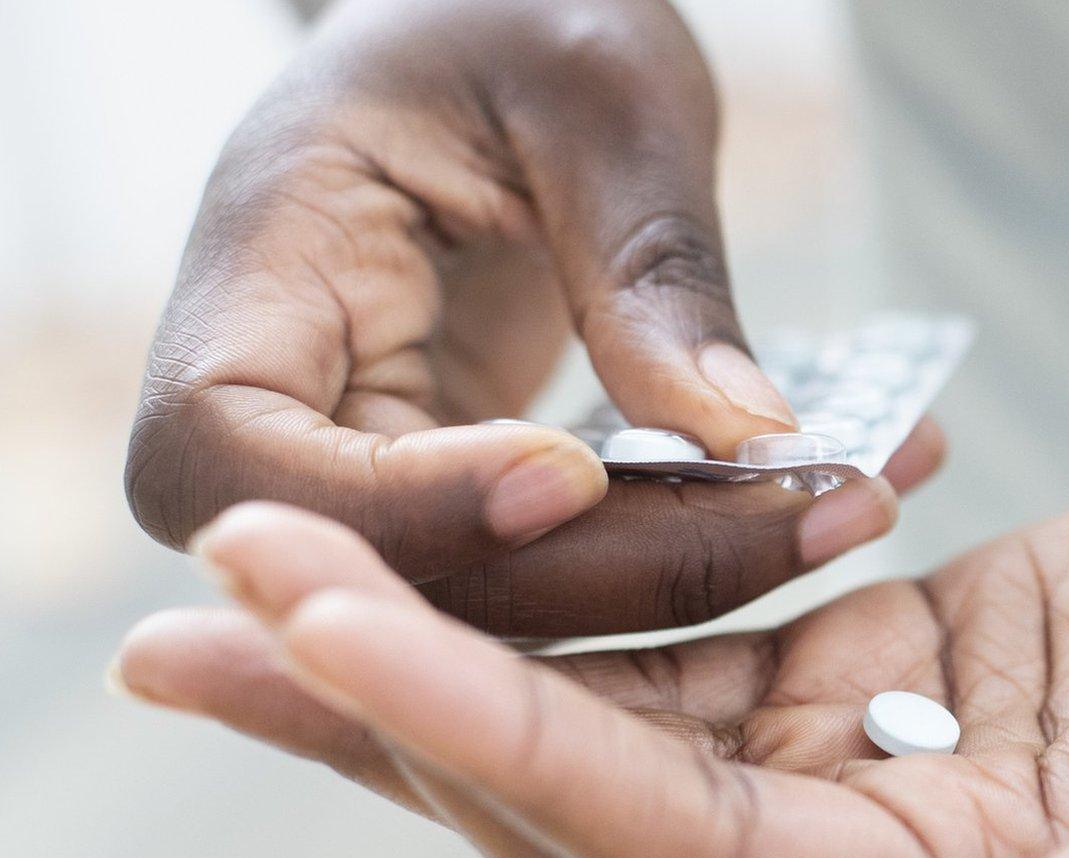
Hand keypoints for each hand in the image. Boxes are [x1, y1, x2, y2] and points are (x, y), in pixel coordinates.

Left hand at [114, 428, 1068, 857]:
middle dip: (401, 715)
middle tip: (207, 603)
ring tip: (267, 568)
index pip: (688, 851)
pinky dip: (574, 602)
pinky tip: (460, 543)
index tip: (328, 621)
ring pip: (618, 732)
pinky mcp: (896, 665)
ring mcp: (888, 766)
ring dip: (447, 657)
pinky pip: (697, 648)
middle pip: (597, 814)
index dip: (497, 742)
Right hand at [126, 0, 937, 632]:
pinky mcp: (465, 476)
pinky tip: (808, 509)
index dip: (385, 502)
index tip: (567, 476)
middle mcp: (292, 376)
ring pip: (477, 588)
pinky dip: (672, 551)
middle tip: (791, 524)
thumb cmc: (531, 8)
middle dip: (584, 573)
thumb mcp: (607, 99)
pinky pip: (550, 558)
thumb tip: (749, 441)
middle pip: (372, 558)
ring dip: (654, 582)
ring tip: (839, 512)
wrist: (522, 21)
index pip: (229, 440)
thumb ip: (656, 266)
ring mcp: (376, 442)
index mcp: (266, 249)